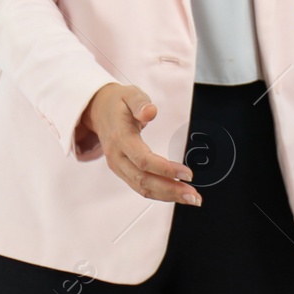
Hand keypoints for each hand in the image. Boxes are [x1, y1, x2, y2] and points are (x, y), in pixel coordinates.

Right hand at [79, 83, 200, 204]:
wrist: (99, 110)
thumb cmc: (118, 103)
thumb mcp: (130, 94)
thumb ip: (140, 103)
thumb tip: (150, 112)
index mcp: (120, 138)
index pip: (143, 160)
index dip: (166, 169)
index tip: (187, 173)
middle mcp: (117, 156)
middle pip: (144, 180)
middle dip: (171, 190)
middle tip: (194, 195)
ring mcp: (118, 166)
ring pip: (142, 188)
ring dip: (168, 195)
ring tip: (191, 198)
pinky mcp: (123, 170)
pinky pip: (141, 186)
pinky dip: (160, 193)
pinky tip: (176, 194)